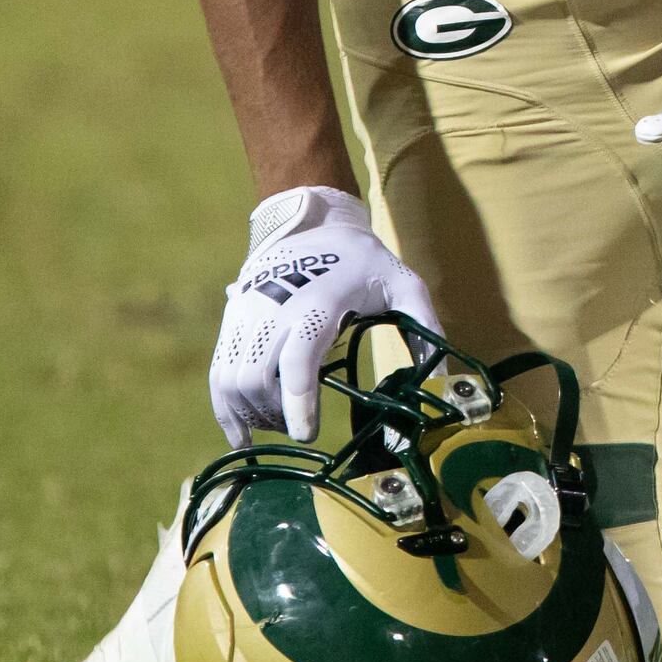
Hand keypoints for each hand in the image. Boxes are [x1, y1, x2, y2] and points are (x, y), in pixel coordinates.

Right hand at [208, 184, 439, 444]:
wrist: (312, 226)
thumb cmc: (363, 261)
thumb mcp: (403, 284)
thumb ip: (425, 327)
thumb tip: (442, 378)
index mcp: (318, 304)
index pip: (298, 360)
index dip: (298, 402)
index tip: (306, 434)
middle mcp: (274, 310)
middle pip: (257, 378)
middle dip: (277, 415)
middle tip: (301, 429)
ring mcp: (246, 316)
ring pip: (231, 380)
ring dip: (252, 414)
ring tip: (281, 424)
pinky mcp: (232, 323)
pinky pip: (218, 374)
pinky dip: (225, 409)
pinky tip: (243, 435)